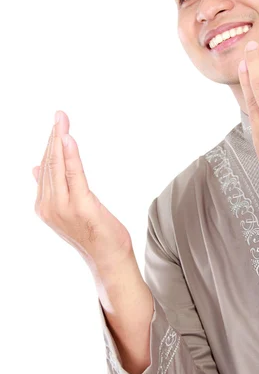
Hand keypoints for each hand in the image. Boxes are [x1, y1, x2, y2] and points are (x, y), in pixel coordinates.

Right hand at [33, 110, 132, 272]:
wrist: (108, 258)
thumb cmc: (92, 232)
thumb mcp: (68, 209)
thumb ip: (51, 188)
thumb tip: (35, 168)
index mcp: (44, 205)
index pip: (45, 167)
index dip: (49, 143)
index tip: (56, 123)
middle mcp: (49, 206)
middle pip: (49, 163)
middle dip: (53, 136)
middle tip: (59, 115)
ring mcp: (63, 207)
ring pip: (58, 166)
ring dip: (59, 140)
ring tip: (61, 121)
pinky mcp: (80, 206)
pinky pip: (73, 174)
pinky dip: (70, 155)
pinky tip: (68, 139)